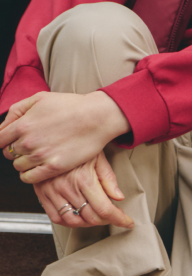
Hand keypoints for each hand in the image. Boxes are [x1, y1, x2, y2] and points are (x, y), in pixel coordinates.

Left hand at [0, 91, 129, 183]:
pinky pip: (29, 178)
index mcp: (22, 125)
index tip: (13, 140)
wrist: (98, 116)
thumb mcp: (40, 98)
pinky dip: (29, 175)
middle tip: (32, 145)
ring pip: (18, 166)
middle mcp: (28, 142)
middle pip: (9, 153)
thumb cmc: (72, 105)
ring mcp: (41, 156)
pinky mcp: (54, 167)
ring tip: (39, 155)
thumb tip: (3, 126)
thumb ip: (16, 110)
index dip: (5, 140)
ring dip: (25, 162)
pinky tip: (38, 167)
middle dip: (17, 150)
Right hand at [34, 151, 132, 229]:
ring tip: (97, 217)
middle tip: (114, 216)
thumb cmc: (78, 143)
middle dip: (106, 221)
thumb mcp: (98, 157)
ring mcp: (52, 192)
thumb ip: (109, 179)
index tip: (127, 222)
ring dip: (87, 223)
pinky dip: (68, 222)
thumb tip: (119, 197)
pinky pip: (55, 217)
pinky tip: (78, 216)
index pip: (104, 209)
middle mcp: (67, 188)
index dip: (118, 219)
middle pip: (90, 217)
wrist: (52, 135)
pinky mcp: (42, 194)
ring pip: (72, 221)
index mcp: (84, 179)